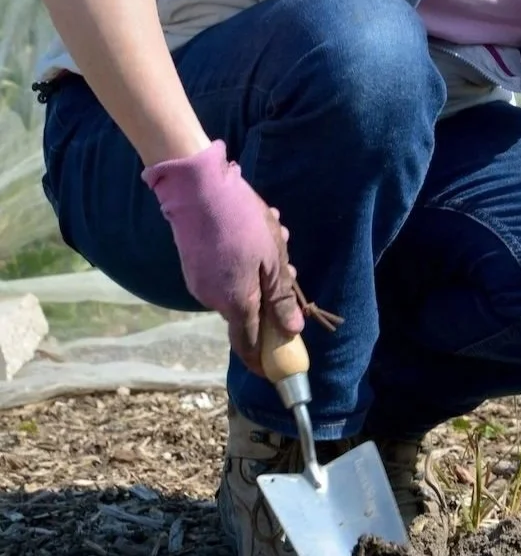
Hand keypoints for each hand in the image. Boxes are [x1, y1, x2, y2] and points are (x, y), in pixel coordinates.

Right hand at [142, 141, 303, 374]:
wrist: (198, 189)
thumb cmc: (242, 223)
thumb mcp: (273, 259)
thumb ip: (281, 298)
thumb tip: (292, 331)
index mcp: (236, 303)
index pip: (249, 345)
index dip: (262, 358)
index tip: (275, 365)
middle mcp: (213, 300)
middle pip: (248, 310)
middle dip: (271, 293)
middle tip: (289, 263)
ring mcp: (199, 282)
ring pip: (238, 287)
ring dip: (260, 270)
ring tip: (273, 234)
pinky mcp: (193, 265)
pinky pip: (224, 274)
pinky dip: (242, 262)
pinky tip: (251, 232)